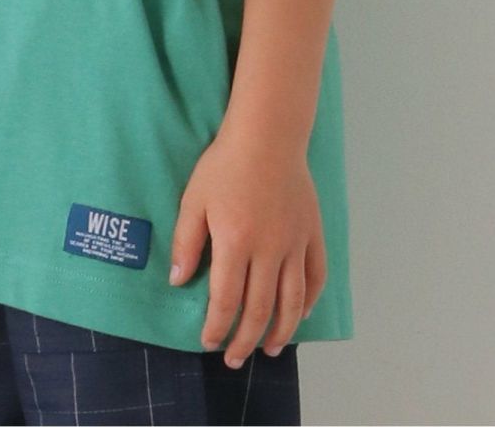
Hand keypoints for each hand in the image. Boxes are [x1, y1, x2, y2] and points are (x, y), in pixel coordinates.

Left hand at [169, 127, 325, 366]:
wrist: (267, 135)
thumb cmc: (224, 164)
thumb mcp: (193, 199)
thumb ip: (186, 242)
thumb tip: (178, 281)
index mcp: (235, 242)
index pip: (226, 300)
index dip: (216, 327)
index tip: (207, 342)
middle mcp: (269, 249)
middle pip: (259, 309)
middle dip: (245, 340)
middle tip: (234, 358)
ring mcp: (294, 243)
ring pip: (291, 301)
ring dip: (280, 331)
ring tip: (269, 349)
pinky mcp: (312, 233)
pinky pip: (316, 276)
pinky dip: (309, 300)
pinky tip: (300, 314)